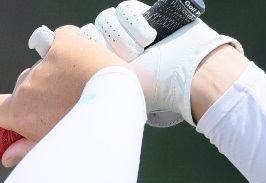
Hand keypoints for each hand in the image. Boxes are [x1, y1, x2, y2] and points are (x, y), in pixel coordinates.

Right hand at [0, 27, 130, 166]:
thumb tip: (7, 158)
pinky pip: (62, 37)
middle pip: (24, 84)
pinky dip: (70, 44)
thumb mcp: (53, 147)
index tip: (29, 112)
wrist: (116, 107)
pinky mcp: (64, 46)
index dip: (10, 108)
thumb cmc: (86, 135)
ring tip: (83, 82)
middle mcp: (27, 88)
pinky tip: (84, 57)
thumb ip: (26, 150)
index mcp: (19, 113)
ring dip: (58, 70)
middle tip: (67, 100)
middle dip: (40, 90)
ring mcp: (44, 65)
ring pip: (45, 63)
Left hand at [89, 1, 240, 126]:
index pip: (80, 47)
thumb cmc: (159, 90)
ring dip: (124, 35)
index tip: (105, 65)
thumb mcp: (123, 89)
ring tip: (143, 50)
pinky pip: (125, 9)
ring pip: (107, 18)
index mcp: (105, 65)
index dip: (88, 51)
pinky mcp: (146, 14)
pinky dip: (135, 21)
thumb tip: (74, 79)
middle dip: (108, 45)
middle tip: (129, 59)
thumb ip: (100, 82)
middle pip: (91, 31)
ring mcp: (130, 29)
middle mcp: (115, 46)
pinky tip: (149, 37)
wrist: (191, 74)